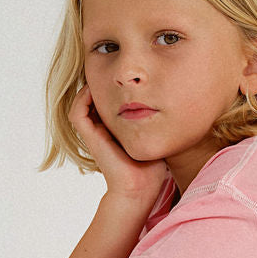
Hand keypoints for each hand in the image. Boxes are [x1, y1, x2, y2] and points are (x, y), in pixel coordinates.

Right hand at [68, 84, 170, 208]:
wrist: (140, 189)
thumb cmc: (152, 169)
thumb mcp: (157, 137)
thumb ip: (160, 122)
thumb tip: (179, 105)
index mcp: (116, 130)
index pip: (108, 102)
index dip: (113, 87)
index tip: (126, 77)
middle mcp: (103, 130)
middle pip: (94, 99)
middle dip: (101, 82)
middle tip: (109, 68)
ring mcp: (95, 133)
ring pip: (82, 103)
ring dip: (88, 87)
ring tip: (101, 75)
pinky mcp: (90, 137)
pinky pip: (77, 112)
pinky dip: (82, 98)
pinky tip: (95, 88)